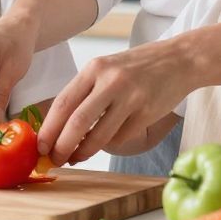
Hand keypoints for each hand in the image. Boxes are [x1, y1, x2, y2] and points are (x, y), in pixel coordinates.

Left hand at [40, 36, 195, 165]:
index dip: (49, 128)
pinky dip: (108, 145)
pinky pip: (120, 138)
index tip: (40, 146)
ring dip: (84, 152)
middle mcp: (111, 81)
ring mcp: (131, 97)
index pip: (63, 102)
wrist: (179, 60)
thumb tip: (58, 126)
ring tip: (76, 158)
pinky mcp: (147, 113)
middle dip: (62, 146)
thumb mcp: (106, 68)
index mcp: (95, 68)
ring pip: (99, 136)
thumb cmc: (136, 67)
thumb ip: (84, 92)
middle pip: (77, 122)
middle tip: (54, 159)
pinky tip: (105, 142)